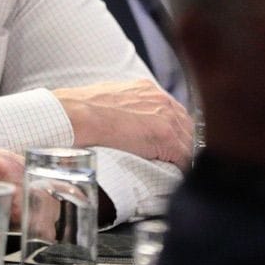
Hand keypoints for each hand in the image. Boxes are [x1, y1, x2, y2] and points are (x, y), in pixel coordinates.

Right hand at [52, 79, 192, 167]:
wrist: (76, 117)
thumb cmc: (81, 112)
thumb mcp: (107, 101)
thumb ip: (123, 108)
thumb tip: (122, 122)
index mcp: (146, 89)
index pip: (172, 111)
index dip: (172, 129)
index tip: (169, 142)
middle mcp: (160, 99)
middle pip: (185, 125)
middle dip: (181, 142)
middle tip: (175, 158)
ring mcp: (165, 117)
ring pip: (188, 140)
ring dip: (182, 155)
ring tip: (175, 169)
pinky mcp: (165, 136)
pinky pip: (184, 155)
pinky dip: (181, 166)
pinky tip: (176, 174)